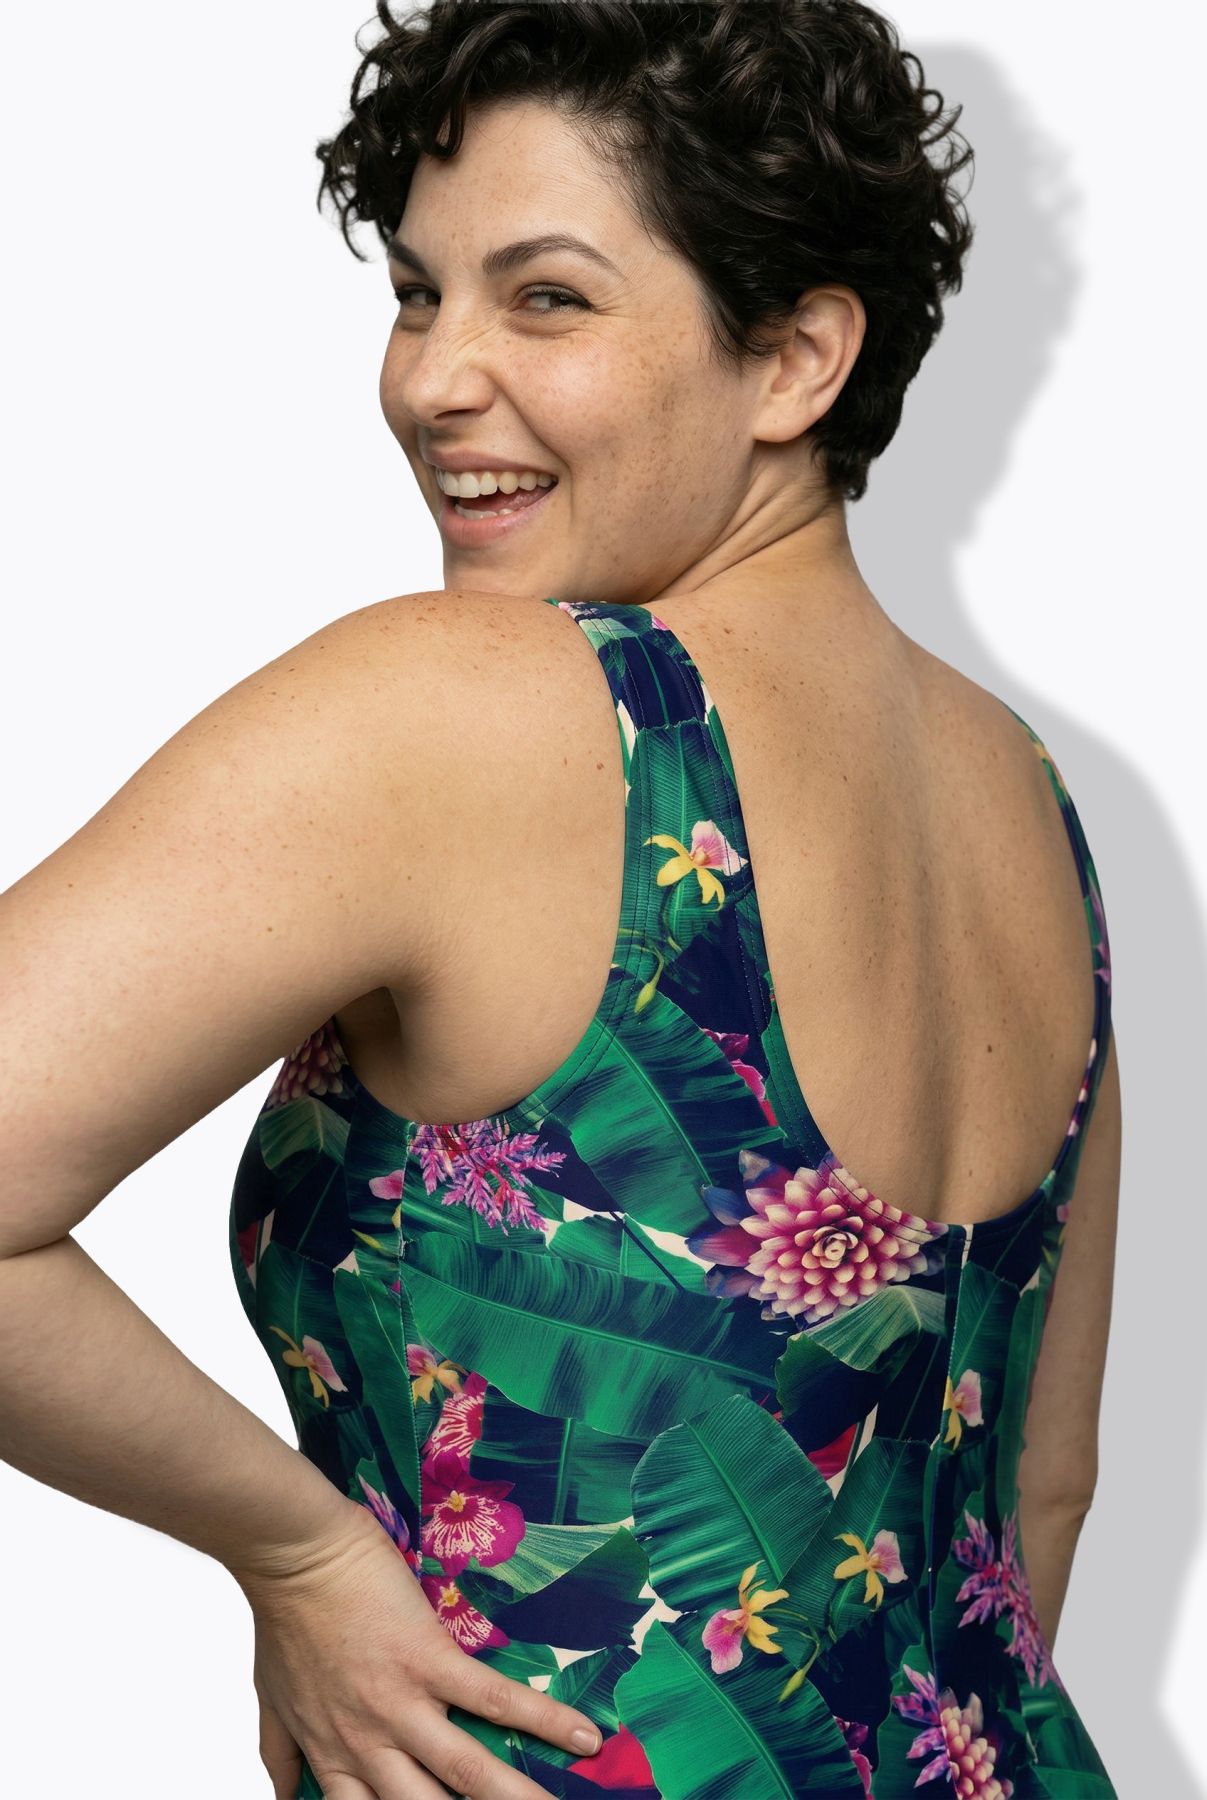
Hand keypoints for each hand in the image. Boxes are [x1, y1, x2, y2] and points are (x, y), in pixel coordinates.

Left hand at [231, 1504, 602, 1798]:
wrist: (294, 1554)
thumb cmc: (285, 1618)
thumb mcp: (273, 1703)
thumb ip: (284, 1757)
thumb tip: (285, 1799)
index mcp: (335, 1758)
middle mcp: (371, 1745)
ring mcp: (402, 1703)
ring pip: (467, 1771)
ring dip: (516, 1797)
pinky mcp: (429, 1658)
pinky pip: (495, 1698)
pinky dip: (545, 1719)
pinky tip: (585, 1737)